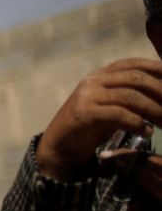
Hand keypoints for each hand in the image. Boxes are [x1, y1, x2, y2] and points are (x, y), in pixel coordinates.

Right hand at [38, 58, 161, 180]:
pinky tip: (147, 132)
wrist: (59, 146)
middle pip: (135, 78)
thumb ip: (128, 96)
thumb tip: (159, 93)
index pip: (132, 64)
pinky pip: (118, 114)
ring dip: (154, 110)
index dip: (156, 68)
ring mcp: (87, 96)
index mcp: (100, 75)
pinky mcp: (85, 113)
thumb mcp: (110, 106)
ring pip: (130, 96)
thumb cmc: (89, 127)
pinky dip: (137, 123)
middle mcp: (93, 81)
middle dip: (161, 91)